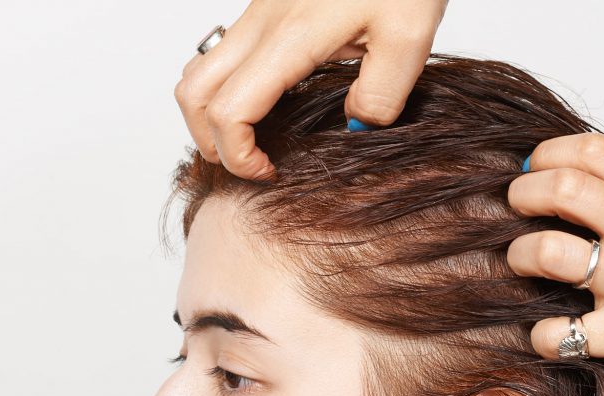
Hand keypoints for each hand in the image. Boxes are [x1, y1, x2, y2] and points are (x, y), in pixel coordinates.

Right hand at [175, 0, 446, 179]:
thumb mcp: (409, 37)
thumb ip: (380, 95)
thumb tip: (355, 129)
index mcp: (291, 37)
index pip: (229, 111)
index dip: (238, 156)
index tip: (270, 172)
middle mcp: (262, 22)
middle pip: (194, 93)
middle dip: (210, 141)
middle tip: (252, 163)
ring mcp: (259, 11)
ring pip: (199, 69)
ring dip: (210, 112)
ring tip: (253, 138)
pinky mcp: (268, 6)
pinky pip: (223, 54)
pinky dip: (226, 88)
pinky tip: (268, 102)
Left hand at [504, 132, 603, 395]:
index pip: (594, 151)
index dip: (549, 153)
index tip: (535, 168)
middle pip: (561, 189)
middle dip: (522, 195)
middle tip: (515, 209)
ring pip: (546, 252)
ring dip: (520, 257)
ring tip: (523, 266)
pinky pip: (559, 332)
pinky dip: (542, 335)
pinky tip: (548, 333)